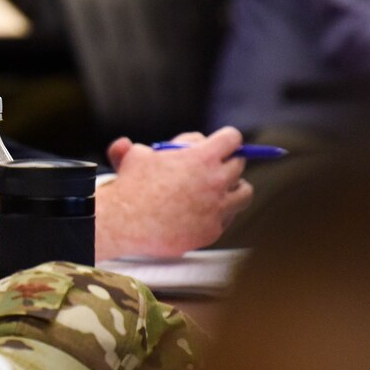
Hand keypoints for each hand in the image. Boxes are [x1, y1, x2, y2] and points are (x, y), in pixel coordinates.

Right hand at [95, 127, 252, 259]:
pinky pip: (227, 218)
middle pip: (239, 165)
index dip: (226, 139)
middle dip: (227, 163)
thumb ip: (145, 148)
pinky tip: (202, 213)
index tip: (222, 143)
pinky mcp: (212, 231)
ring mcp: (217, 208)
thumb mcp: (136, 156)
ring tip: (219, 191)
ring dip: (234, 189)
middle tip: (217, 167)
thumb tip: (128, 144)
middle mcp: (216, 181)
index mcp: (202, 157)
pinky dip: (218, 215)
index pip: (232, 139)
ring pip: (244, 193)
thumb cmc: (129, 187)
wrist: (124, 223)